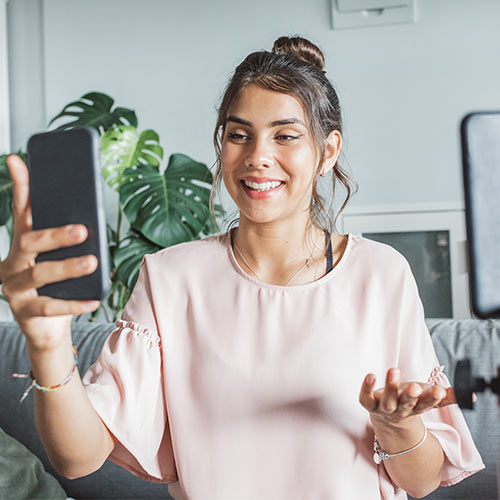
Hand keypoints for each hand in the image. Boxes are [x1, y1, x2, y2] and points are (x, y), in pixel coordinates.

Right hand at [0, 155, 99, 351]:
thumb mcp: (60, 258)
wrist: (45, 325)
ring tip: (92, 262)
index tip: (18, 161)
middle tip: (82, 230)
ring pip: (39, 274)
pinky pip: (50, 307)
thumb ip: (69, 239)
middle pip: (30, 242)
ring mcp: (14, 288)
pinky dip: (73, 304)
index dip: (21, 187)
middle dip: (56, 235)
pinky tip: (94, 301)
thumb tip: (89, 218)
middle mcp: (13, 262)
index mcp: (23, 245)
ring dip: (67, 267)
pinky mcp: (24, 311)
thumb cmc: (57, 284)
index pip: (21, 211)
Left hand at [359, 367, 455, 425]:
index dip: (432, 399)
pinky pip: (365, 398)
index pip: (426, 405)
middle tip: (414, 387)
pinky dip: (366, 388)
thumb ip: (447, 396)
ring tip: (394, 370)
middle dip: (410, 396)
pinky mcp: (370, 404)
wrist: (389, 421)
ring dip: (390, 387)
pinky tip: (370, 375)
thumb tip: (471, 396)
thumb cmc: (411, 402)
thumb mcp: (429, 399)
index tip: (439, 390)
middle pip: (406, 405)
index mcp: (417, 409)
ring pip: (387, 401)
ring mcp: (384, 409)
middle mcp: (401, 411)